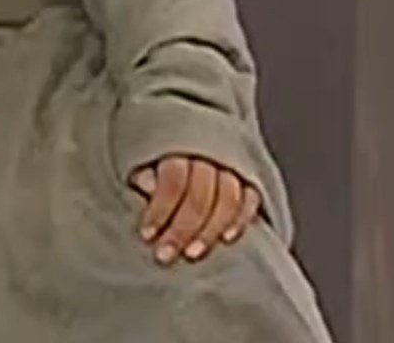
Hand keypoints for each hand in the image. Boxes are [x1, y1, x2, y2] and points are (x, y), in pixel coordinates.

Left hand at [132, 155, 260, 264]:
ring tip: (191, 254)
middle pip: (199, 196)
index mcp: (177, 148)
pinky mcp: (249, 180)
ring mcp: (232, 167)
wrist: (190, 140)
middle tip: (165, 255)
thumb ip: (144, 172)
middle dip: (181, 229)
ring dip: (209, 231)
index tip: (147, 236)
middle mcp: (207, 156)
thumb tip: (147, 186)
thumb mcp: (142, 158)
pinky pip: (250, 200)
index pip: (172, 181)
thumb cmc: (160, 157)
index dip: (160, 210)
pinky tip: (226, 239)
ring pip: (227, 201)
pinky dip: (240, 220)